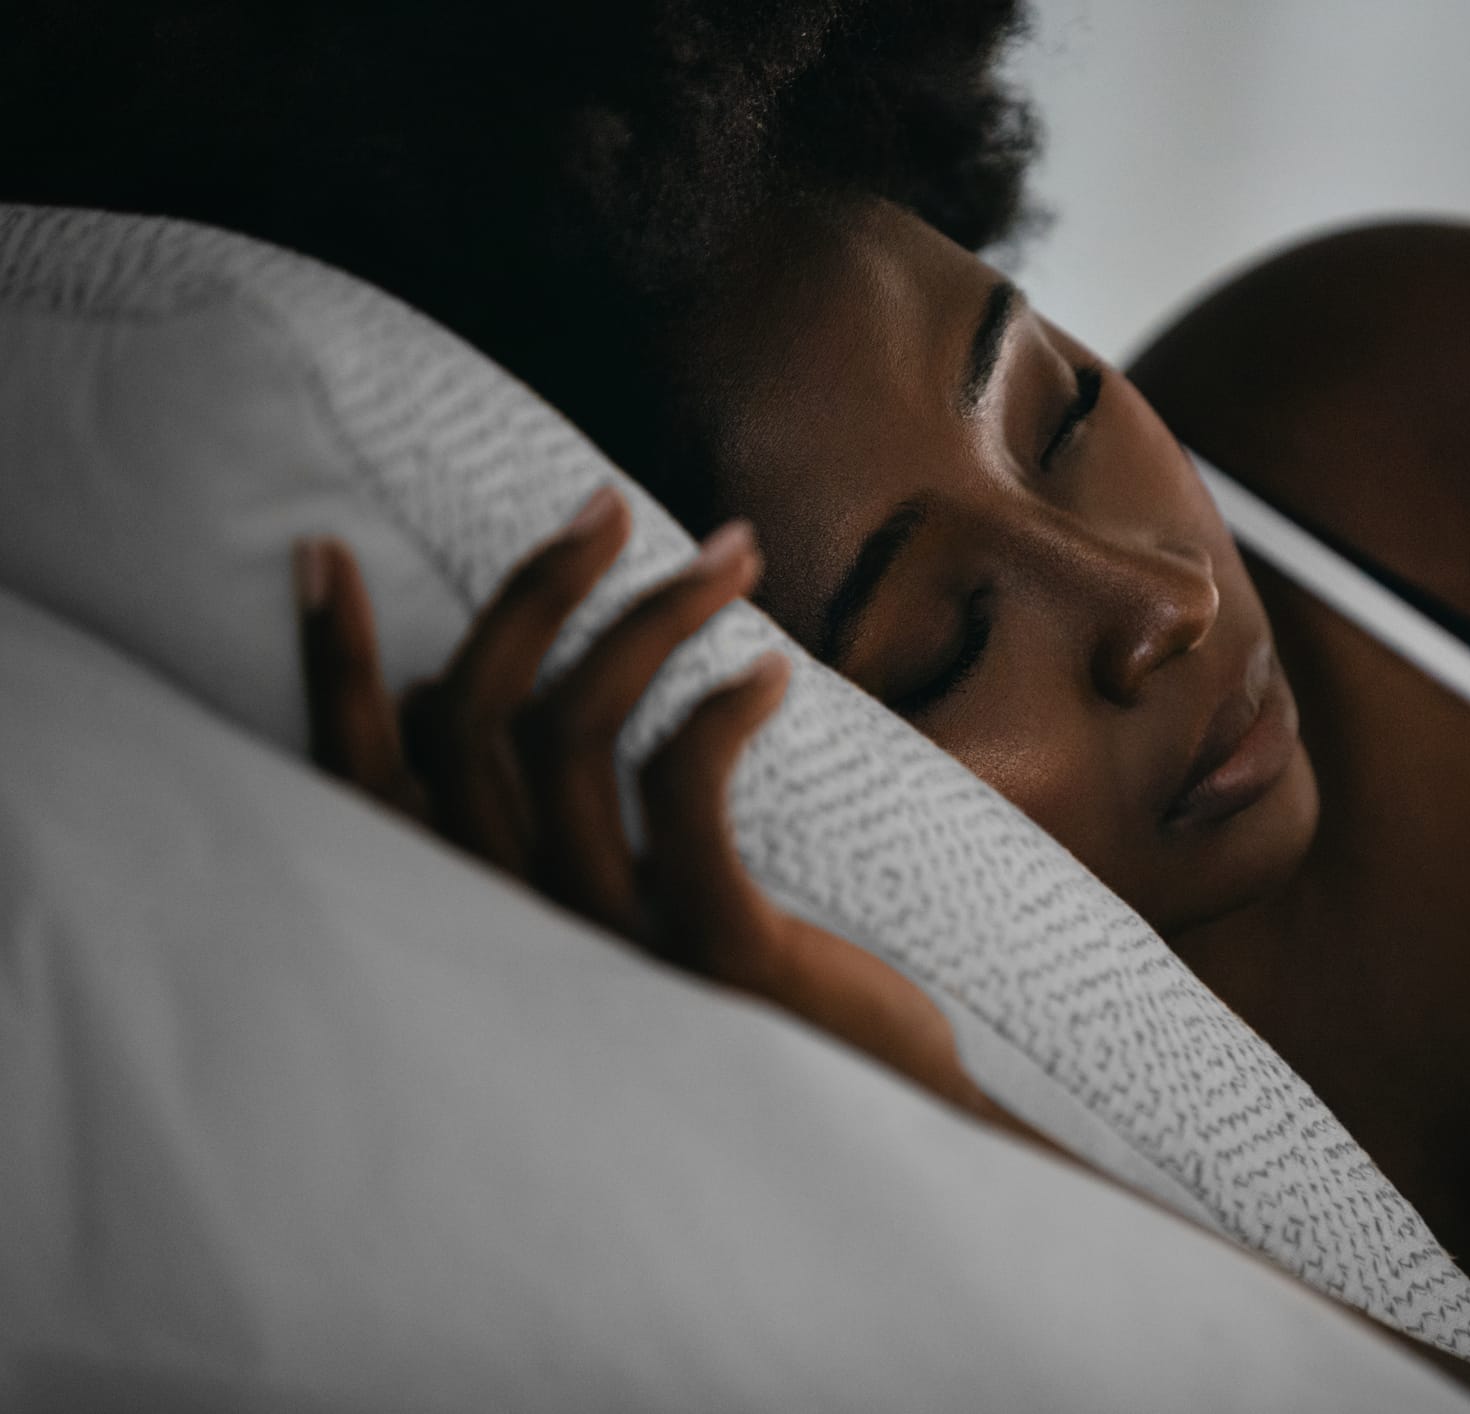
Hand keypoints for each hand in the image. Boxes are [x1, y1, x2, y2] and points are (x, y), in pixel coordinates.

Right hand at [294, 486, 1000, 1117]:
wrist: (872, 1130)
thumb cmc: (743, 1002)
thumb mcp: (615, 911)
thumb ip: (522, 821)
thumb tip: (442, 688)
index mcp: (482, 922)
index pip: (362, 782)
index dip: (331, 667)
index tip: (325, 554)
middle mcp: (519, 935)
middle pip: (471, 719)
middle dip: (532, 589)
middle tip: (607, 505)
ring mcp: (611, 949)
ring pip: (572, 731)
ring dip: (650, 615)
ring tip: (734, 555)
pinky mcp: (713, 955)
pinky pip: (681, 789)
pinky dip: (717, 707)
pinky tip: (771, 671)